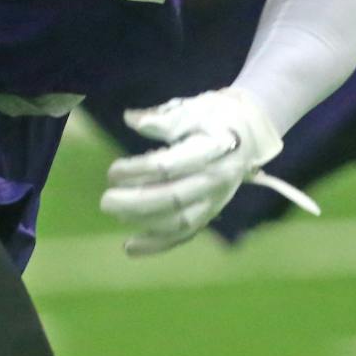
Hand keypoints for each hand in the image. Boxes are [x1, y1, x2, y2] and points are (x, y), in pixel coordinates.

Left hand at [101, 87, 313, 255]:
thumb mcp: (191, 108)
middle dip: (137, 203)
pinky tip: (129, 247)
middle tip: (106, 200)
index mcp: (211, 152)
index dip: (139, 171)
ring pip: (180, 222)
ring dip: (145, 223)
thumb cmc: (214, 117)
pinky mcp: (210, 214)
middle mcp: (215, 181)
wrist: (249, 133)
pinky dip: (157, 244)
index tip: (113, 171)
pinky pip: (185, 235)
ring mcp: (214, 201)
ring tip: (116, 215)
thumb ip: (163, 119)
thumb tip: (131, 120)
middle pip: (174, 199)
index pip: (170, 167)